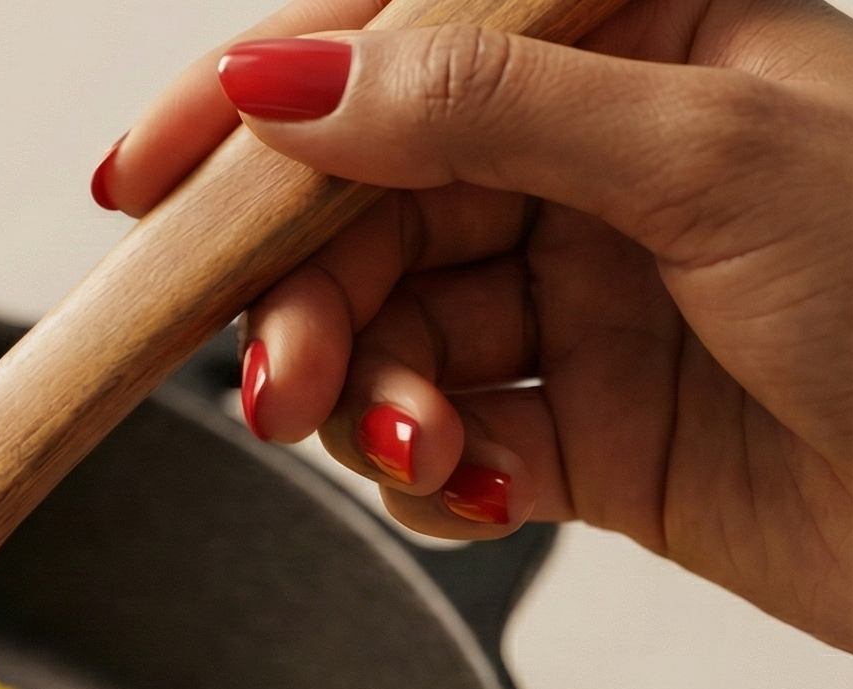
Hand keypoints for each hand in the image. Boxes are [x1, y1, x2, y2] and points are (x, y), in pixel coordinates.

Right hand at [97, 0, 852, 647]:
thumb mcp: (705, 159)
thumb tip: (291, 80)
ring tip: (393, 442)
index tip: (147, 180)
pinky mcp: (587, 428)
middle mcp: (602, 161)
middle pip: (369, 209)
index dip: (258, 110)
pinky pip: (443, 439)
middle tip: (279, 375)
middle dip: (305, 298)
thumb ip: (478, 105)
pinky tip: (468, 481)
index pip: (400, 45)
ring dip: (363, 396)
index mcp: (641, 41)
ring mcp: (591, 296)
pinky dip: (429, 472)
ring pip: (389, 332)